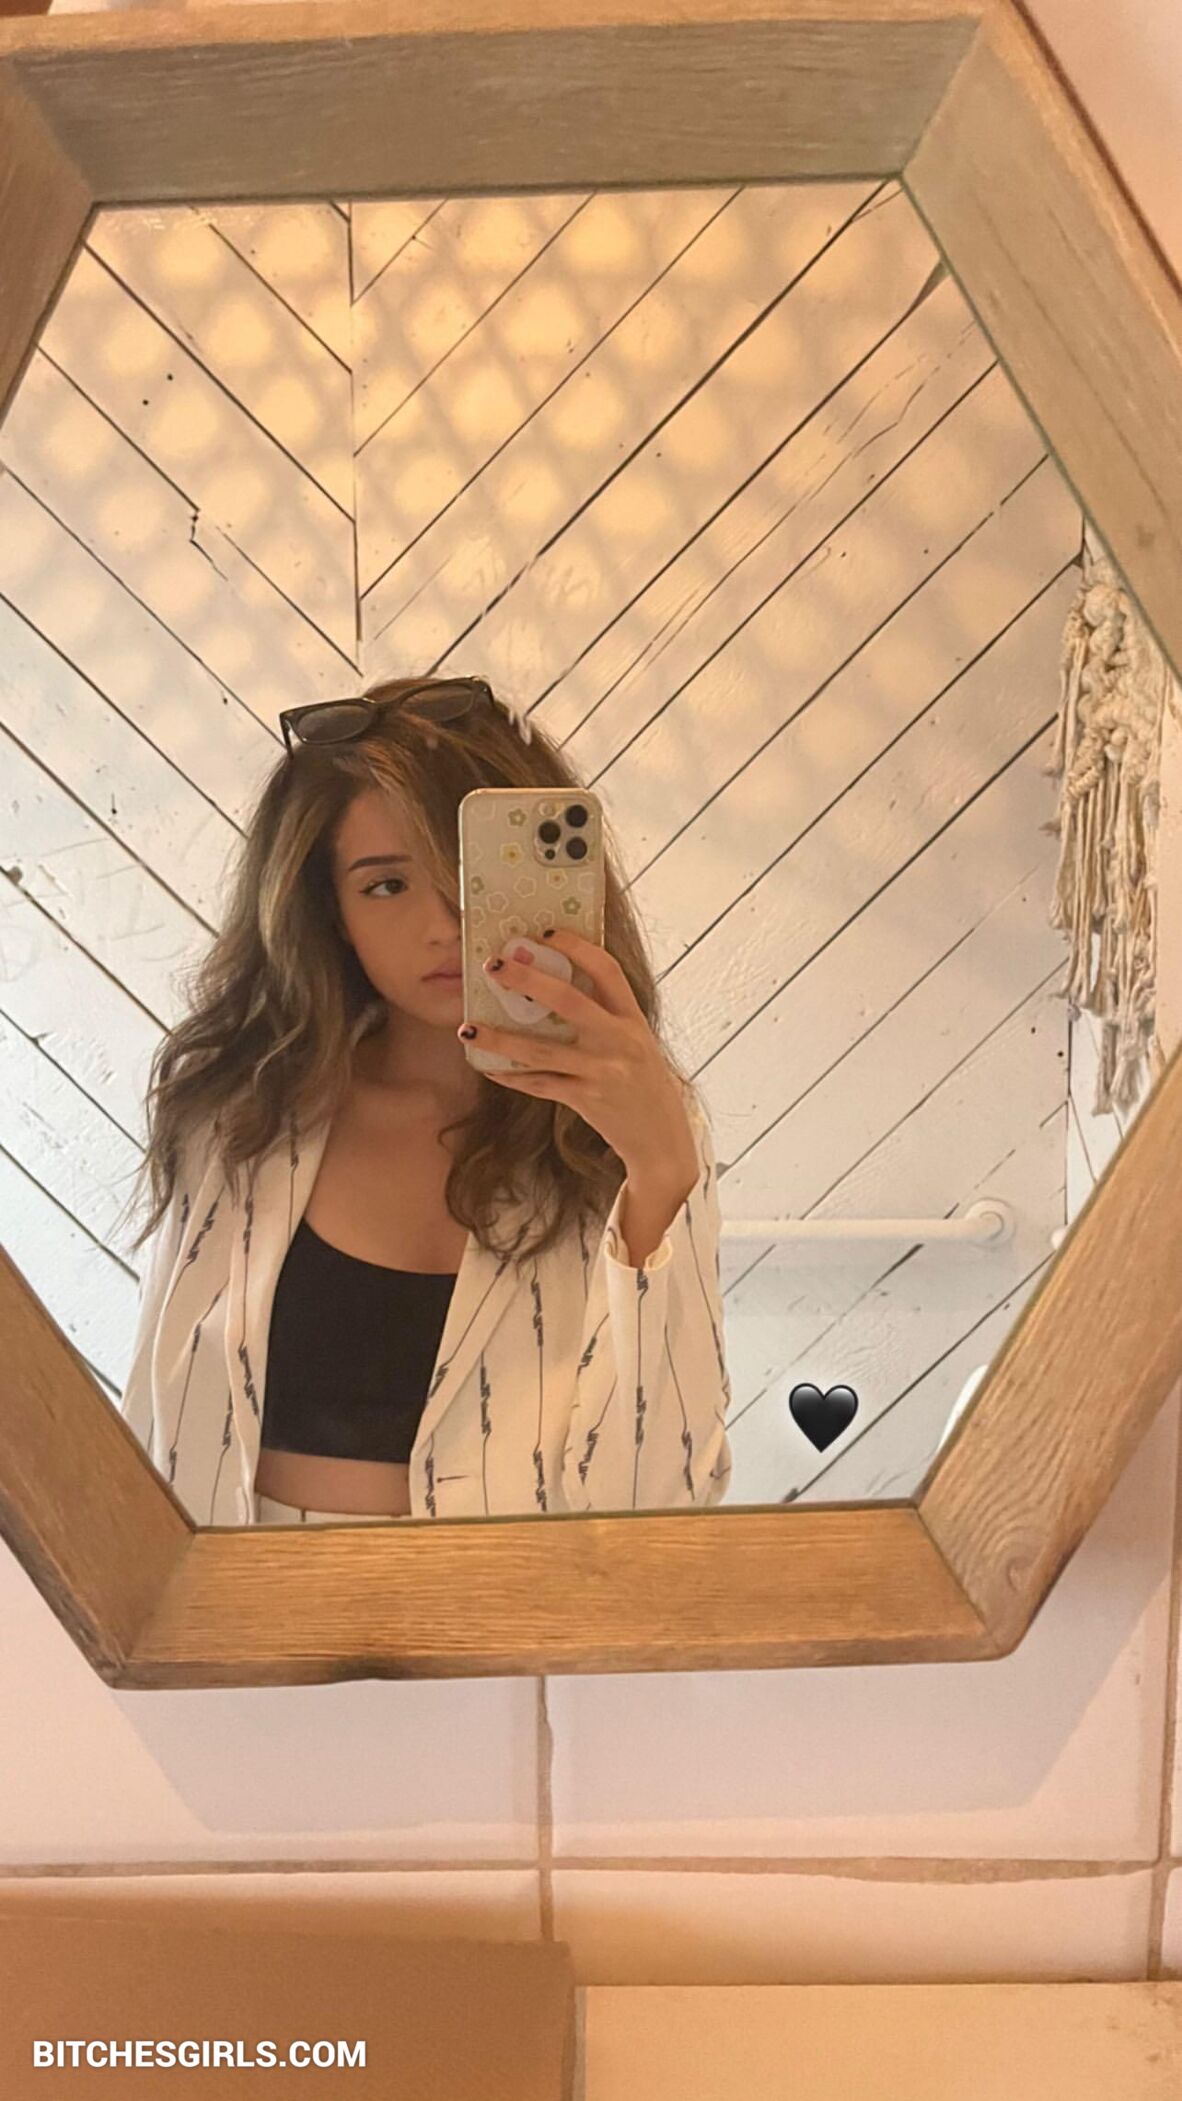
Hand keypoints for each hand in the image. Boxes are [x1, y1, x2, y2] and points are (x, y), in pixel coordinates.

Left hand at [459, 927, 697, 1180]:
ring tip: (468, 1028)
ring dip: (500, 1040)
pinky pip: (539, 1085)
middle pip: (568, 1001)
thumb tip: (553, 989)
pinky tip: (487, 1067)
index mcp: (633, 1020)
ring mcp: (602, 1072)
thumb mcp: (637, 1043)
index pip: (607, 970)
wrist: (661, 1140)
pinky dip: (511, 1076)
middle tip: (494, 965)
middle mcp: (620, 1041)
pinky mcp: (586, 1100)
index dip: (576, 947)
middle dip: (527, 981)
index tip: (545, 932)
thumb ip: (607, 1017)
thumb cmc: (644, 1085)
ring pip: (542, 1051)